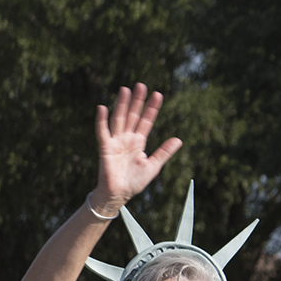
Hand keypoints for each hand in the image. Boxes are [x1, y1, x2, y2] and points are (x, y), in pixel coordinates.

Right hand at [93, 83, 183, 209]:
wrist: (119, 195)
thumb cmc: (134, 182)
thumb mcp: (153, 166)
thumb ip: (164, 152)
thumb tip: (179, 139)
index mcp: (138, 142)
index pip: (146, 121)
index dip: (151, 108)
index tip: (158, 95)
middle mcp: (127, 138)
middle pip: (132, 116)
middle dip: (137, 101)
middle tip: (141, 85)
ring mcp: (116, 142)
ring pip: (119, 119)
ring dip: (122, 105)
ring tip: (126, 90)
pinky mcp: (105, 148)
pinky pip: (102, 132)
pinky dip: (101, 120)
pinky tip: (103, 108)